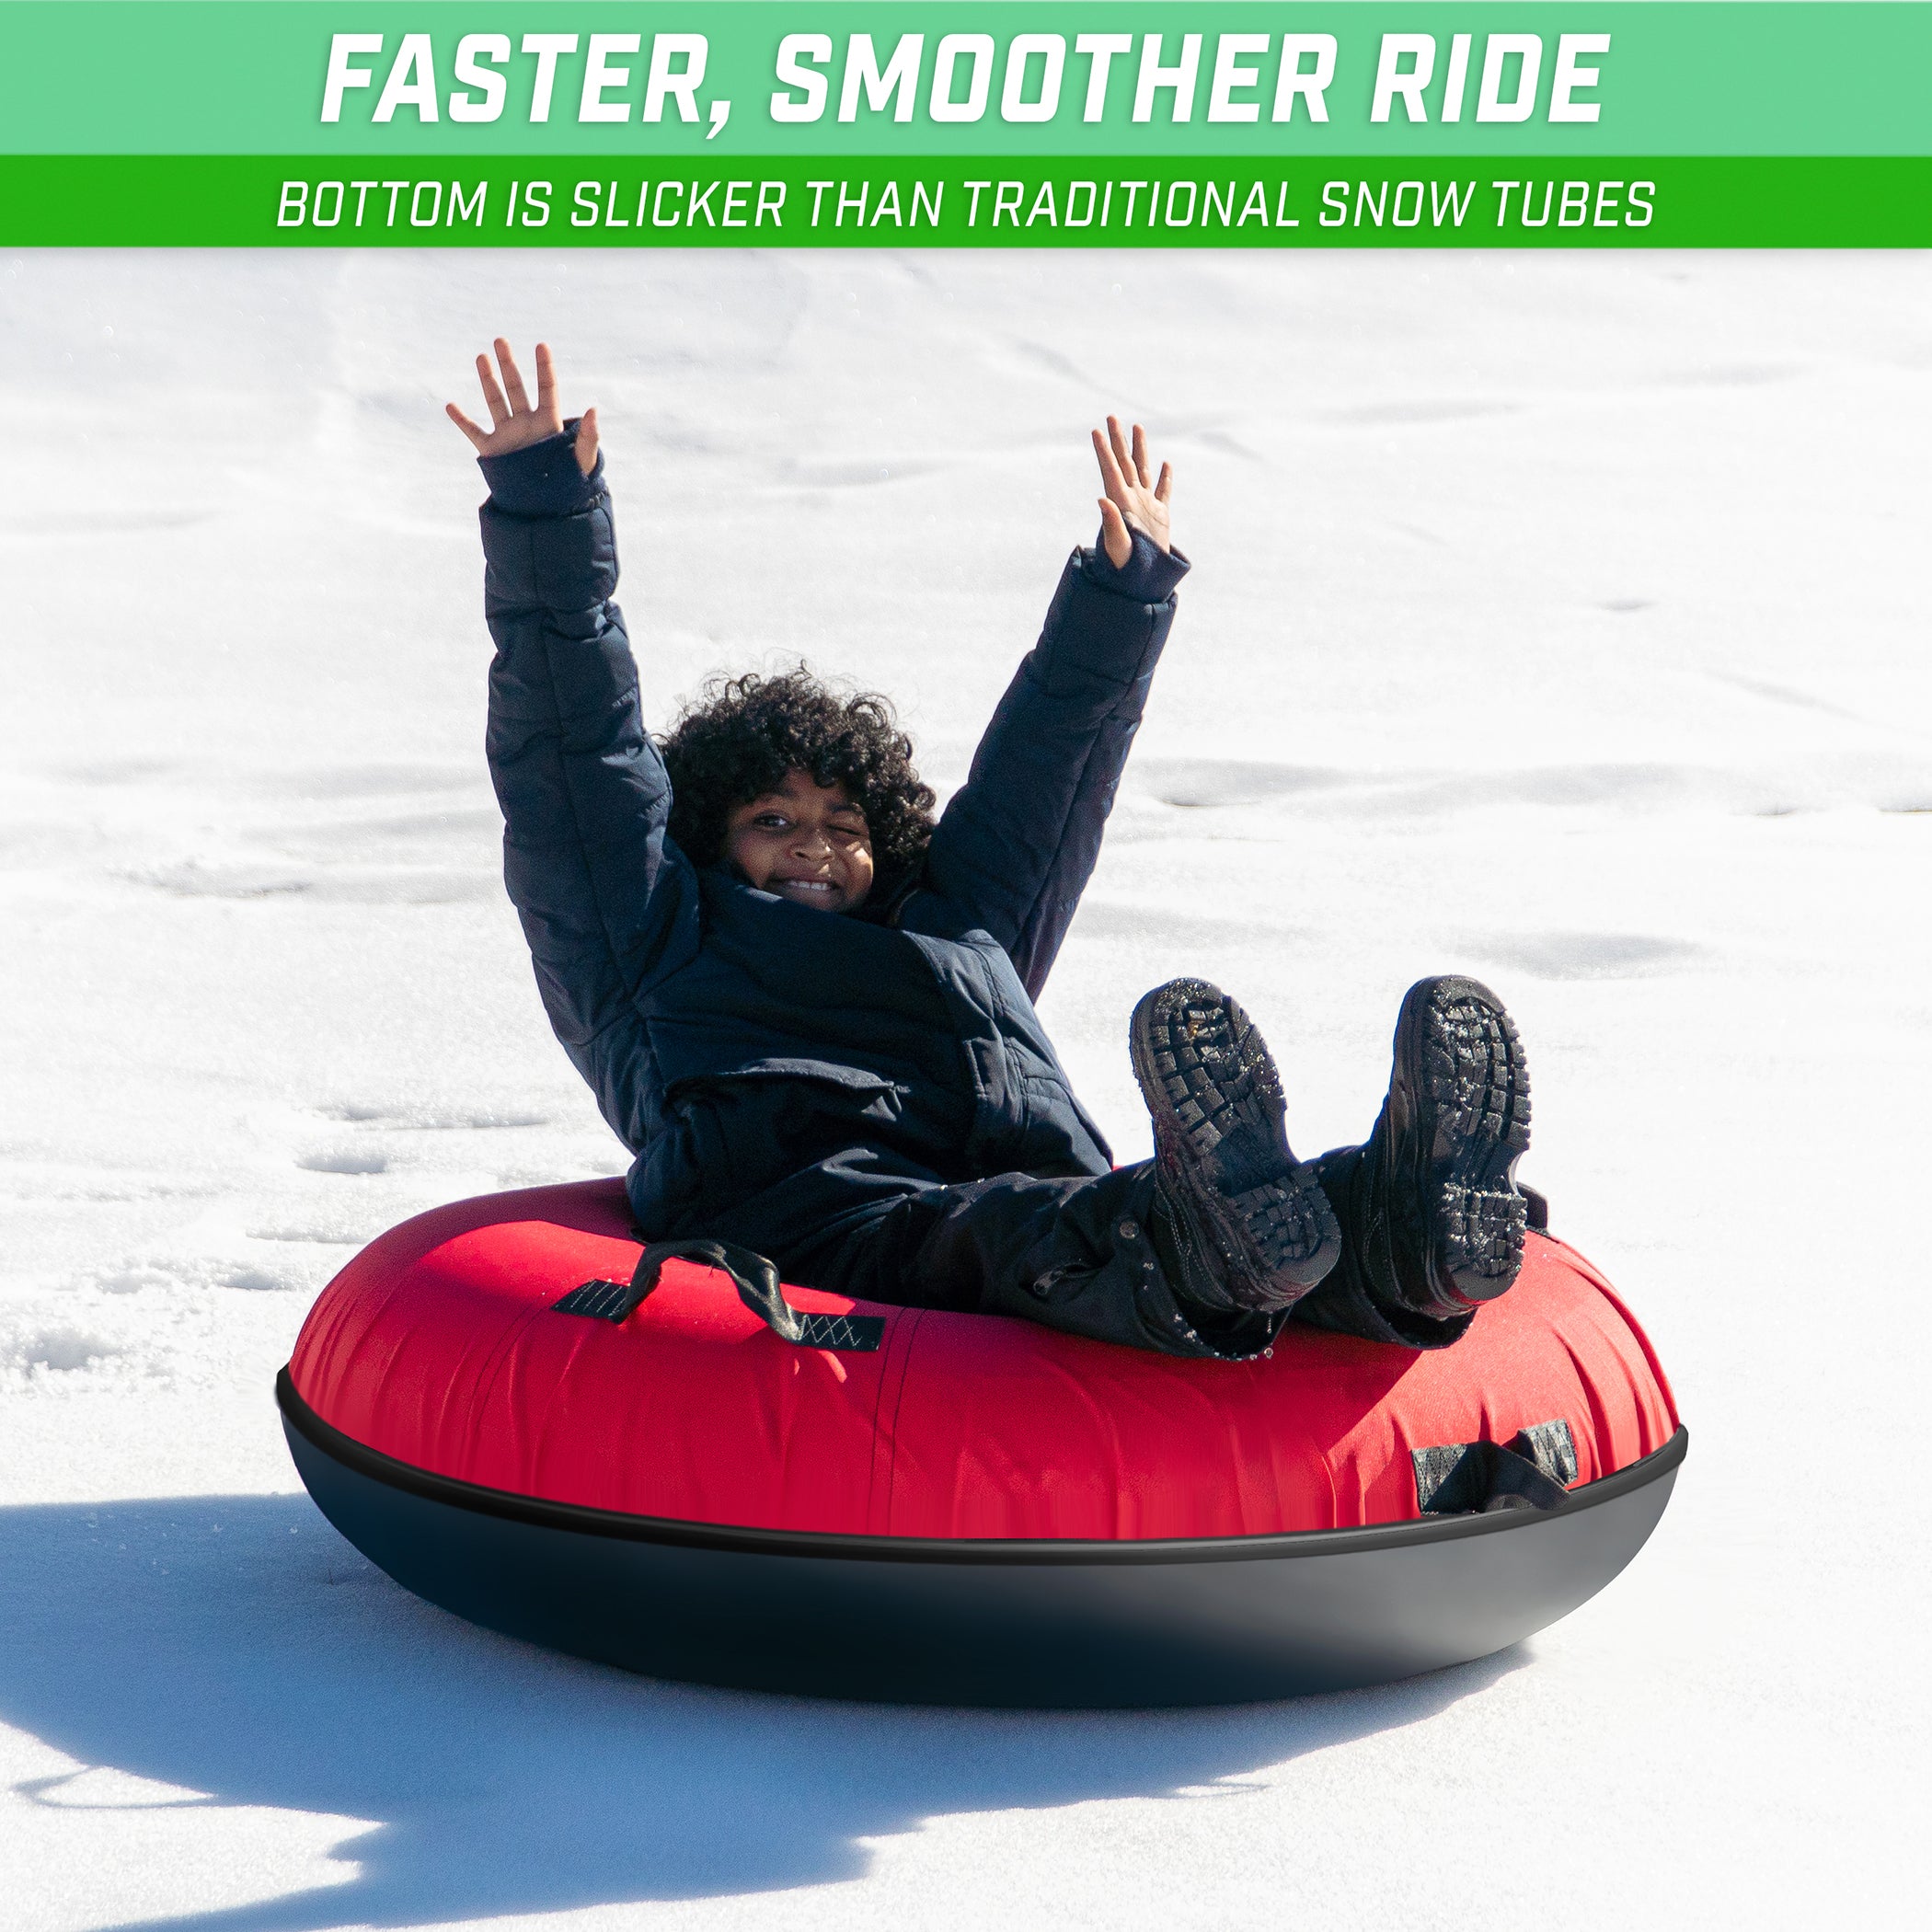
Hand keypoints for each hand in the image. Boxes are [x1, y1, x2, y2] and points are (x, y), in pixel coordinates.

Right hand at [446, 338, 598, 474]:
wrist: (547, 506)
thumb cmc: (570, 482)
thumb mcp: (583, 460)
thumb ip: (589, 436)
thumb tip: (594, 410)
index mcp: (549, 423)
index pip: (547, 389)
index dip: (544, 368)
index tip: (541, 346)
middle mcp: (527, 423)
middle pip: (516, 387)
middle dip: (508, 364)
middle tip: (500, 341)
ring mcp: (509, 435)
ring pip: (495, 401)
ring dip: (488, 380)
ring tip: (481, 356)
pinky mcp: (493, 451)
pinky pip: (474, 432)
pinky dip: (461, 420)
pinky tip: (449, 406)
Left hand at [1091, 416, 1172, 568]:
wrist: (1142, 582)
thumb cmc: (1125, 567)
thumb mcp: (1117, 545)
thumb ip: (1110, 522)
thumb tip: (1101, 499)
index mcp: (1120, 503)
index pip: (1110, 470)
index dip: (1103, 450)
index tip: (1096, 431)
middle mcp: (1131, 500)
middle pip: (1124, 463)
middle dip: (1118, 440)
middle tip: (1111, 417)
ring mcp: (1145, 506)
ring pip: (1143, 470)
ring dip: (1139, 449)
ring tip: (1137, 427)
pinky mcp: (1160, 516)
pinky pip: (1163, 492)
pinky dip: (1165, 478)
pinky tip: (1166, 464)